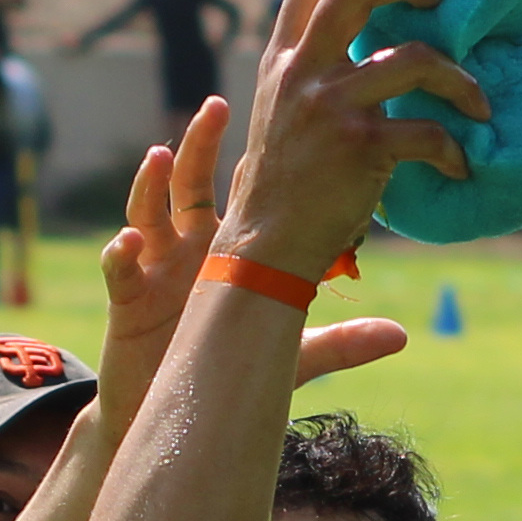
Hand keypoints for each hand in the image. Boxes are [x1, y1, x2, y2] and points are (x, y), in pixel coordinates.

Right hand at [100, 102, 400, 397]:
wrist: (175, 414)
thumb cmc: (231, 376)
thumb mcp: (290, 357)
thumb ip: (342, 343)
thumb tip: (401, 335)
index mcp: (228, 253)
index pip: (241, 193)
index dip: (255, 157)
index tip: (282, 120)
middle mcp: (190, 250)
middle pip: (190, 183)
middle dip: (199, 144)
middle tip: (218, 106)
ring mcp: (155, 270)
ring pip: (147, 211)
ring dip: (151, 183)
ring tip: (160, 155)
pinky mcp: (126, 301)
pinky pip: (120, 269)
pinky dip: (122, 251)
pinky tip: (132, 239)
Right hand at [210, 0, 481, 289]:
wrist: (266, 247)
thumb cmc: (289, 180)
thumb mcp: (286, 109)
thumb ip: (318, 69)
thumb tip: (387, 37)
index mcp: (284, 58)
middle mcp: (301, 72)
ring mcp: (328, 107)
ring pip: (411, 58)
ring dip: (459, 78)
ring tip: (478, 103)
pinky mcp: (358, 149)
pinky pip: (426, 132)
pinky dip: (454, 149)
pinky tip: (461, 165)